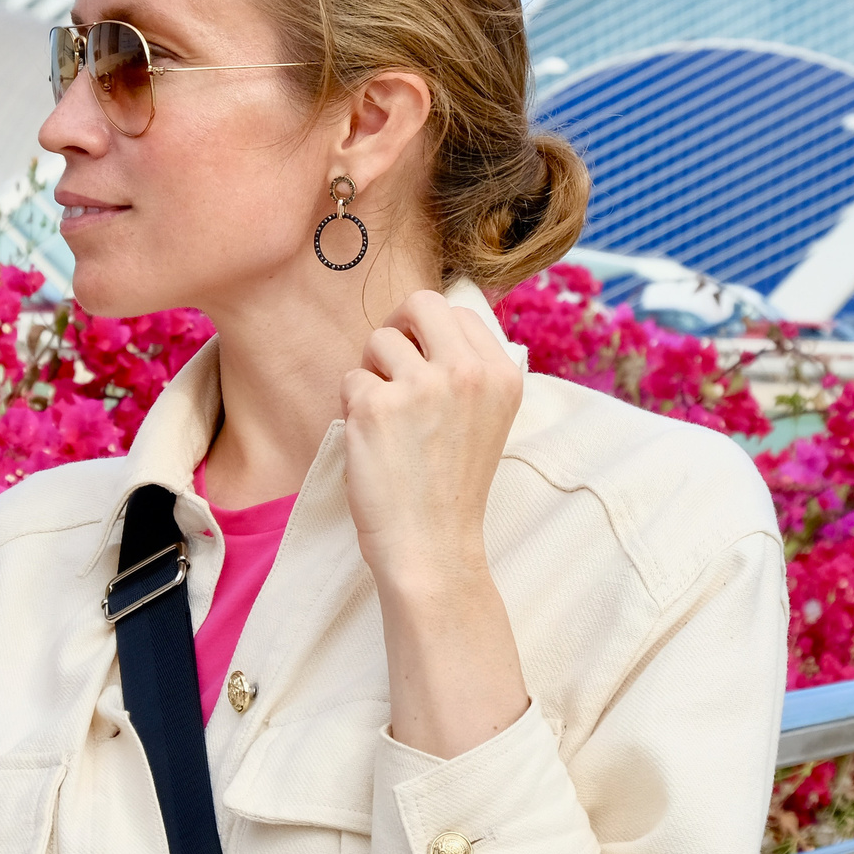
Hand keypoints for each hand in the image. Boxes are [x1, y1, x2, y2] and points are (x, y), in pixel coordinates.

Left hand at [341, 289, 529, 765]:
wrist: (432, 549)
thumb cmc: (451, 489)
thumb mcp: (485, 419)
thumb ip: (468, 371)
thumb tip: (429, 325)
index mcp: (502, 374)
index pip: (458, 311)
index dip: (430, 333)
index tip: (422, 363)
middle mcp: (467, 372)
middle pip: (420, 304)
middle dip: (399, 329)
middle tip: (391, 367)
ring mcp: (422, 386)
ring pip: (378, 341)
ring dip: (372, 373)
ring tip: (385, 419)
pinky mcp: (377, 405)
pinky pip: (351, 380)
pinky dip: (352, 408)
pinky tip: (371, 442)